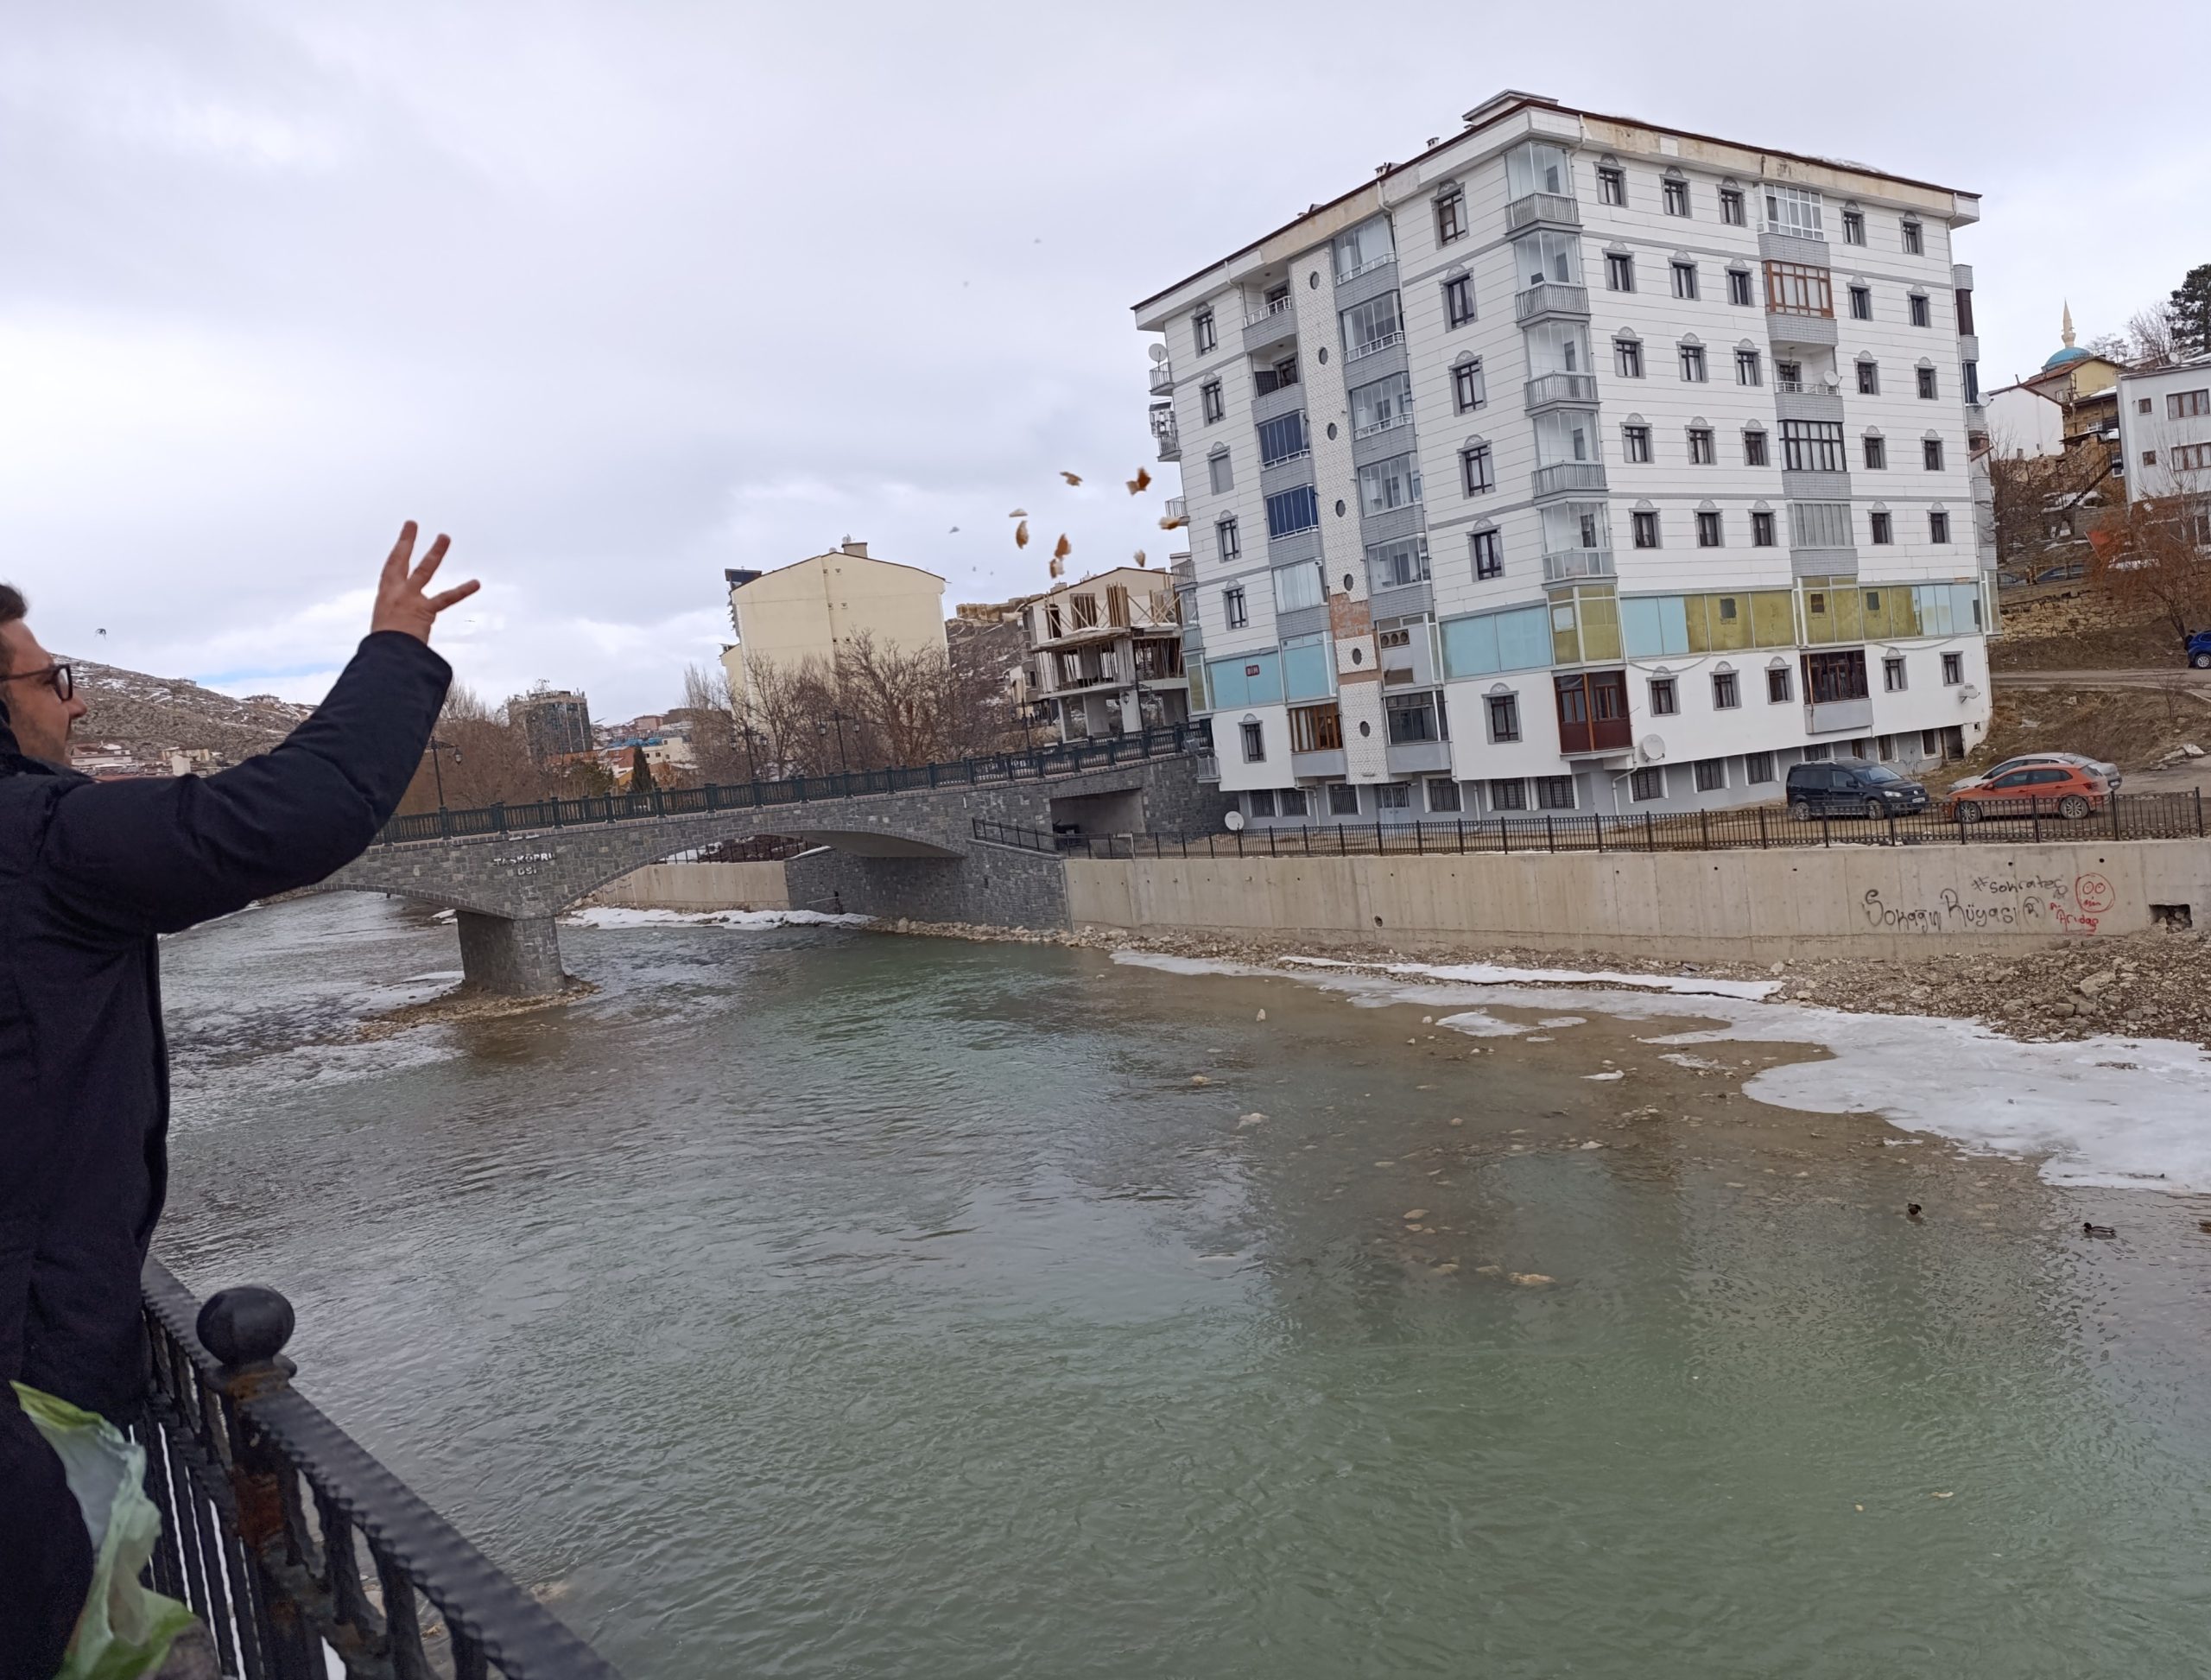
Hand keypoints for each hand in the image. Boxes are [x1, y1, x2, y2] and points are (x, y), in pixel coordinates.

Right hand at [370, 521, 478, 642]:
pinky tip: (476, 582)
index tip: (405, 536)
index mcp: (385, 595)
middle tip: (412, 524)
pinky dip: (462, 591)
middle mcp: (397, 593)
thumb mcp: (386, 626)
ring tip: (444, 537)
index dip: (398, 550)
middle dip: (406, 541)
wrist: (386, 656)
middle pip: (402, 561)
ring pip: (424, 570)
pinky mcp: (425, 611)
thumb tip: (402, 625)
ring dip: (434, 553)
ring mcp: (410, 599)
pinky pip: (446, 598)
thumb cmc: (385, 646)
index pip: (391, 567)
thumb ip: (397, 618)